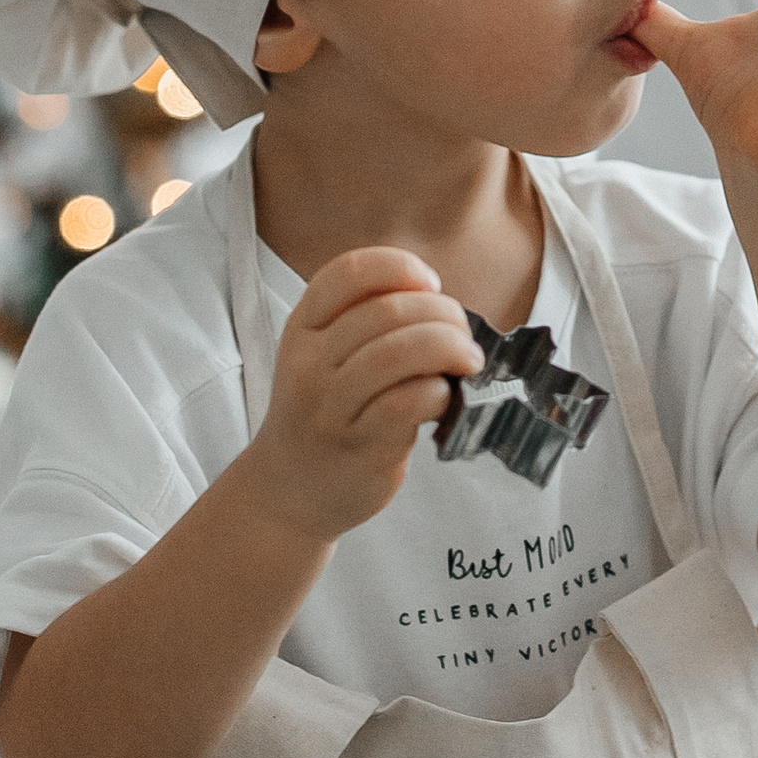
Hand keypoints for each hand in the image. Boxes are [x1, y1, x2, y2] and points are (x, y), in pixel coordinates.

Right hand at [248, 245, 479, 540]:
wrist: (290, 490)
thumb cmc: (326, 413)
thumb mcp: (325, 356)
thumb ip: (368, 322)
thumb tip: (442, 304)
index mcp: (304, 327)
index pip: (350, 272)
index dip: (401, 267)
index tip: (431, 285)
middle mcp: (310, 362)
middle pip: (388, 310)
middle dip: (443, 313)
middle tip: (463, 333)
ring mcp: (331, 406)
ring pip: (398, 352)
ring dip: (449, 348)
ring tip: (468, 361)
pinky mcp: (358, 445)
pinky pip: (408, 401)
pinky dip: (438, 391)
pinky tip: (443, 399)